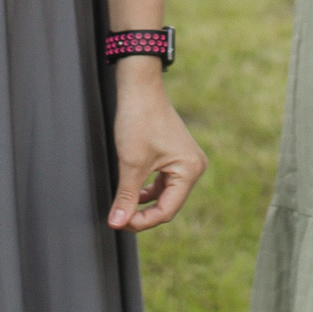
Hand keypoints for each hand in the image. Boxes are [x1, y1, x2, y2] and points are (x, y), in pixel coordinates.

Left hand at [107, 61, 205, 232]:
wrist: (140, 88)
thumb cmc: (139, 119)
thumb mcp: (131, 163)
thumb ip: (126, 197)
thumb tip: (117, 223)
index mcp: (189, 170)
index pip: (166, 211)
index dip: (141, 221)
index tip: (119, 223)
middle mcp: (194, 167)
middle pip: (168, 205)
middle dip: (143, 214)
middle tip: (119, 218)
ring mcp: (187, 161)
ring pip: (166, 195)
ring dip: (145, 203)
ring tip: (124, 207)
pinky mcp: (177, 156)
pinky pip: (165, 182)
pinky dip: (149, 190)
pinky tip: (134, 192)